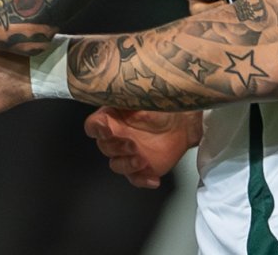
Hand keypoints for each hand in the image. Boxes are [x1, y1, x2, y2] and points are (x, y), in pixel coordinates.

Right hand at [84, 107, 202, 188]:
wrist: (183, 124)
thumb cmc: (163, 108)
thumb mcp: (146, 99)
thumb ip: (130, 101)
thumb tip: (121, 97)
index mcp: (113, 118)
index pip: (93, 125)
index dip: (97, 129)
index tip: (107, 129)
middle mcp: (117, 137)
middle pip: (104, 146)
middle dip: (117, 147)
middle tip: (132, 144)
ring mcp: (127, 155)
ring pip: (117, 165)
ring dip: (128, 165)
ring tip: (142, 160)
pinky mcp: (140, 169)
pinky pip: (135, 179)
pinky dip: (143, 180)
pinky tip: (154, 179)